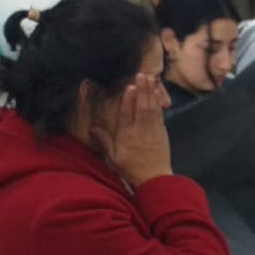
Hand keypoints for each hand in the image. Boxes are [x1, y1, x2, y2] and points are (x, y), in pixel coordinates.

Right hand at [90, 72, 173, 187]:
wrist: (155, 179)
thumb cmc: (131, 169)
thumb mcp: (113, 158)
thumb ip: (104, 142)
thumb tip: (92, 128)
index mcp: (127, 136)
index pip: (127, 115)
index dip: (128, 100)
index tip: (129, 87)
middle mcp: (140, 131)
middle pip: (141, 107)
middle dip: (142, 90)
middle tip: (142, 75)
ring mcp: (153, 131)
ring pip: (152, 108)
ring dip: (151, 92)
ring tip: (151, 78)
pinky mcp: (162, 132)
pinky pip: (160, 114)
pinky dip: (158, 102)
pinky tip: (157, 93)